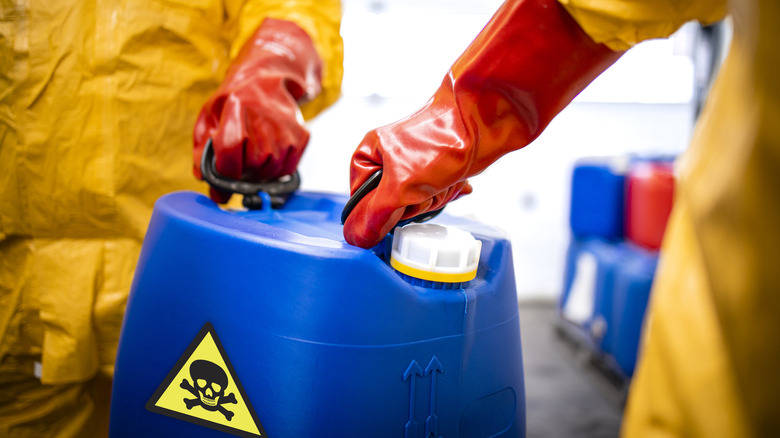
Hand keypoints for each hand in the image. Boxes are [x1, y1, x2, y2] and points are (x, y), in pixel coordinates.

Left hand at [193, 18, 322, 202]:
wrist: (266, 81)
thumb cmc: (233, 101)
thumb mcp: (209, 116)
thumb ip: (201, 148)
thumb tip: (202, 177)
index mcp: (236, 105)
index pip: (230, 148)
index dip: (224, 173)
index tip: (219, 187)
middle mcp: (264, 115)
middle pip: (252, 164)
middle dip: (241, 174)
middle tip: (237, 165)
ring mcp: (286, 126)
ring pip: (270, 171)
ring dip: (258, 174)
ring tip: (252, 157)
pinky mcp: (301, 135)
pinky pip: (286, 169)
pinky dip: (275, 171)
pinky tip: (268, 156)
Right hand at [343, 0, 621, 247]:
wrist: (483, 125)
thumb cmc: (442, 141)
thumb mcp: (401, 186)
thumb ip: (376, 215)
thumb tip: (356, 237)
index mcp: (369, 154)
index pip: (361, 202)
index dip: (383, 210)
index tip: (400, 204)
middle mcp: (388, 157)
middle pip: (391, 206)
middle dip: (414, 204)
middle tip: (425, 190)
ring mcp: (413, 164)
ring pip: (415, 204)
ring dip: (433, 199)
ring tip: (443, 182)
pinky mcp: (434, 169)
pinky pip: (433, 196)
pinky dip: (446, 193)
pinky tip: (454, 181)